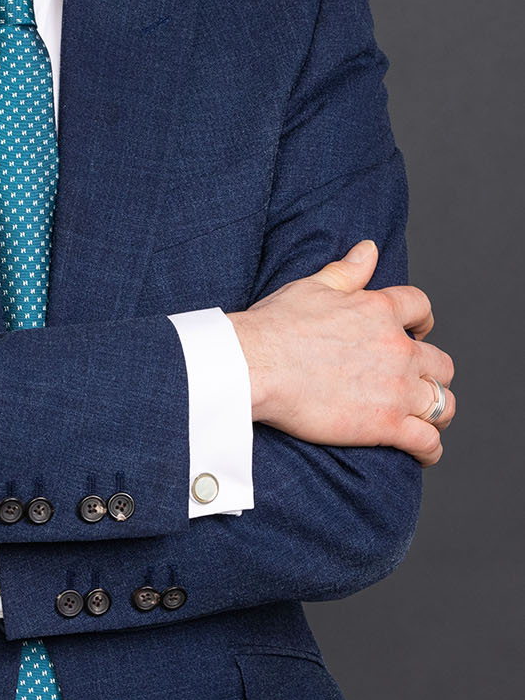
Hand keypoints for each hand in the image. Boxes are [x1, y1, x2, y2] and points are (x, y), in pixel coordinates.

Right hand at [228, 240, 455, 465]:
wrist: (256, 365)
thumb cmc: (276, 325)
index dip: (422, 320)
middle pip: (441, 362)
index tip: (418, 330)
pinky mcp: (386, 424)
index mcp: (379, 310)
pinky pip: (427, 440)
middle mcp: (397, 348)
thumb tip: (369, 249)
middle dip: (432, 371)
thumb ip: (348, 271)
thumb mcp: (313, 287)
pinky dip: (429, 448)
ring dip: (436, 409)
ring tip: (424, 416)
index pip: (420, 308)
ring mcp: (396, 388)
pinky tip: (423, 450)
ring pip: (443, 402)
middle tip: (416, 379)